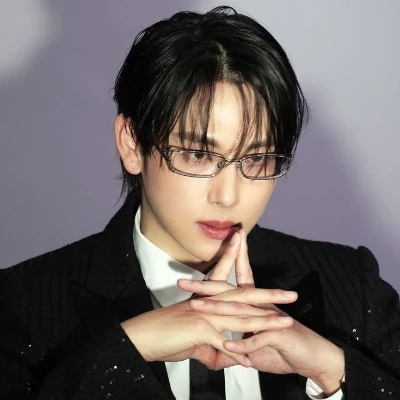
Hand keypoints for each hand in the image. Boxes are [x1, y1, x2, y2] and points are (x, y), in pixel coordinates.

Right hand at [121, 232, 295, 369]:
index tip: (243, 241)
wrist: (142, 337)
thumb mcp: (194, 340)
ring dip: (265, 321)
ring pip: (242, 317)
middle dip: (270, 295)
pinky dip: (237, 356)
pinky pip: (224, 345)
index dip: (236, 257)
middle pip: (245, 295)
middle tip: (291, 294)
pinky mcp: (200, 330)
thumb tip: (224, 358)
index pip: (227, 276)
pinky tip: (250, 363)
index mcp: (207, 299)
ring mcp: (205, 315)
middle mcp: (209, 303)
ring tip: (285, 322)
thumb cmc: (165, 334)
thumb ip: (212, 347)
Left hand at [179, 231, 344, 394]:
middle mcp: (260, 306)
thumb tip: (221, 346)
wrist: (313, 358)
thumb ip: (238, 342)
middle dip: (207, 285)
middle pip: (230, 292)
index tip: (194, 271)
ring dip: (218, 309)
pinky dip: (244, 344)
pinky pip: (258, 339)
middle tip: (184, 282)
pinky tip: (229, 346)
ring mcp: (269, 319)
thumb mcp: (256, 345)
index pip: (233, 283)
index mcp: (254, 305)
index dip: (215, 274)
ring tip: (198, 307)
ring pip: (239, 311)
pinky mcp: (279, 334)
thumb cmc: (284, 348)